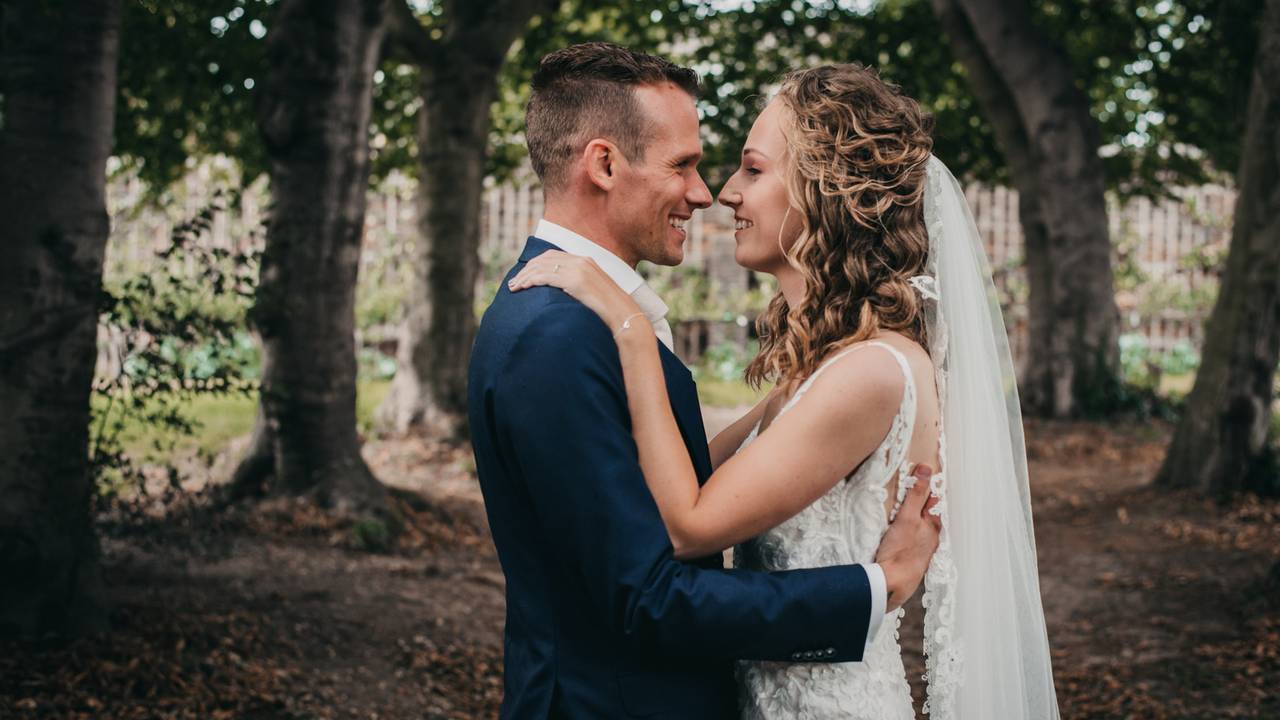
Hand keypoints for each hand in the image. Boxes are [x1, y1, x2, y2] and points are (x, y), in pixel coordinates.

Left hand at [508, 250, 644, 331]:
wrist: (624, 314)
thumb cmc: (610, 309)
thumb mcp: (594, 291)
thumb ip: (580, 285)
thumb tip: (565, 291)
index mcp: (586, 260)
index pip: (553, 256)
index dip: (536, 264)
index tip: (525, 275)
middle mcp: (581, 261)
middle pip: (544, 259)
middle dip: (526, 270)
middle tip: (515, 282)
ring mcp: (578, 269)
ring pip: (541, 267)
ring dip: (524, 277)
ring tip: (514, 287)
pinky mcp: (574, 281)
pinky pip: (544, 277)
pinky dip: (529, 281)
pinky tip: (522, 288)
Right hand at [875, 463, 941, 611]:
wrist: (892, 583)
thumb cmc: (901, 551)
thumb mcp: (908, 517)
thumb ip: (916, 494)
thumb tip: (925, 469)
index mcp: (933, 526)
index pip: (932, 501)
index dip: (925, 488)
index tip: (916, 477)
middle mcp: (930, 538)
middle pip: (926, 515)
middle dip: (917, 504)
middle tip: (906, 491)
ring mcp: (921, 550)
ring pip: (918, 529)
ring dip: (911, 520)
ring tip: (899, 512)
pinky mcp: (910, 559)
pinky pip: (910, 541)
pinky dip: (905, 534)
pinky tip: (896, 535)